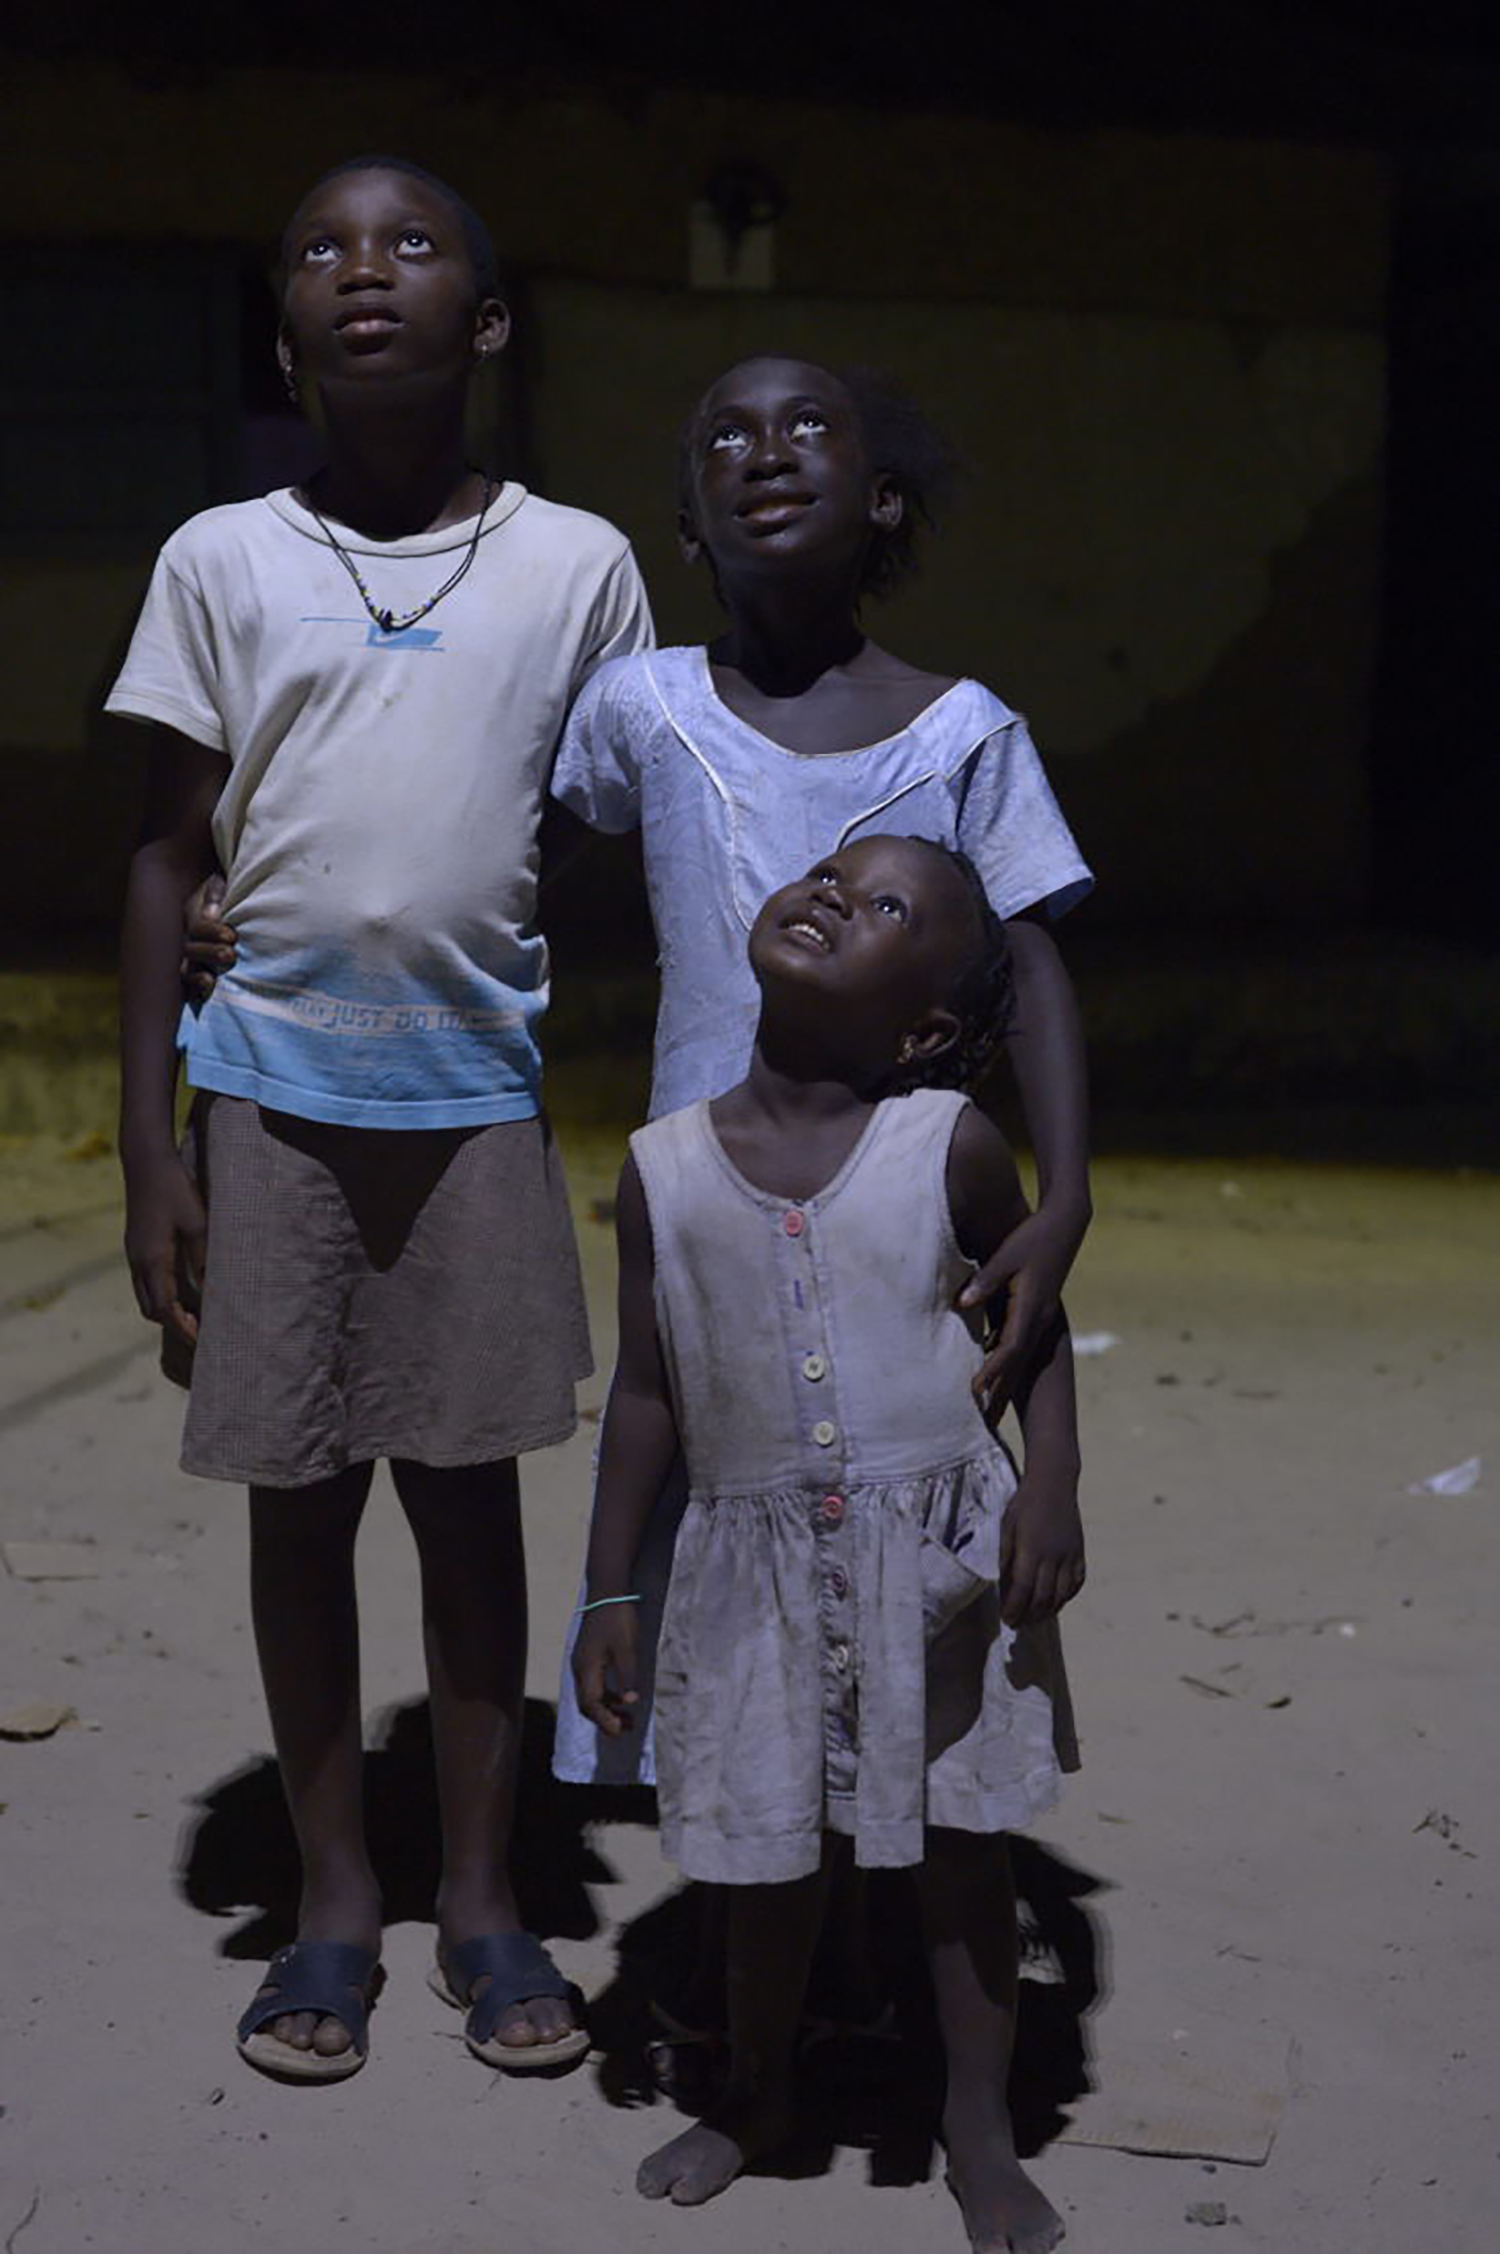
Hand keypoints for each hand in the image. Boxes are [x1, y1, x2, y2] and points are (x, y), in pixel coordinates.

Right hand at [123, 1151, 206, 1344]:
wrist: (145, 1161)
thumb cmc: (175, 1189)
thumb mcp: (198, 1223)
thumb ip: (203, 1257)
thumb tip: (211, 1290)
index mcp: (153, 1260)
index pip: (165, 1309)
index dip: (183, 1329)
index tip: (202, 1342)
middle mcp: (138, 1262)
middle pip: (151, 1309)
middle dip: (173, 1325)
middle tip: (200, 1332)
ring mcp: (133, 1253)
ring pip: (144, 1296)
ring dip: (165, 1310)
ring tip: (193, 1315)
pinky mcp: (135, 1245)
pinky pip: (144, 1281)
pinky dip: (160, 1293)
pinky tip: (181, 1288)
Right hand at [181, 874, 236, 1005]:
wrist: (225, 907)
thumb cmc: (225, 897)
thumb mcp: (218, 887)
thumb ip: (215, 896)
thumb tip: (213, 914)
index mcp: (193, 918)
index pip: (197, 928)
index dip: (212, 931)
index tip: (231, 936)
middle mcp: (188, 940)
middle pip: (190, 951)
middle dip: (209, 953)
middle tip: (230, 955)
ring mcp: (188, 960)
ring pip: (185, 971)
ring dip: (197, 977)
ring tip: (210, 981)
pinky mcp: (192, 979)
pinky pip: (186, 988)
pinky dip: (192, 993)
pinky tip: (204, 995)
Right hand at [572, 1602, 639, 1736]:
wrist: (607, 1592)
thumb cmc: (618, 1619)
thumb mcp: (627, 1648)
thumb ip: (628, 1676)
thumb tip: (631, 1702)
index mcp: (587, 1668)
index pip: (591, 1704)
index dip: (605, 1720)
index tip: (621, 1731)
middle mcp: (580, 1669)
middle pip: (587, 1704)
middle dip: (605, 1720)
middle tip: (627, 1729)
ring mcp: (582, 1663)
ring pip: (590, 1696)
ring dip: (607, 1709)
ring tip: (629, 1719)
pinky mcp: (588, 1658)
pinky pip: (593, 1686)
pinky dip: (607, 1697)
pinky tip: (622, 1698)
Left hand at [961, 1202, 1084, 1415]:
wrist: (1066, 1225)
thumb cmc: (1033, 1237)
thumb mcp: (1006, 1256)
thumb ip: (984, 1280)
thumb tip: (960, 1301)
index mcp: (1031, 1308)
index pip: (1009, 1348)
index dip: (992, 1371)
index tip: (975, 1391)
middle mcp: (1040, 1319)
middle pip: (1017, 1363)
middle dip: (1001, 1391)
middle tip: (985, 1420)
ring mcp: (1042, 1317)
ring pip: (1021, 1357)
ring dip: (1006, 1381)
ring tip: (990, 1407)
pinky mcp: (1039, 1311)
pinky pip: (1022, 1342)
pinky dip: (1008, 1360)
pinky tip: (992, 1369)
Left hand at [999, 1462, 1084, 1628]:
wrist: (1054, 1483)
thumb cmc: (1024, 1504)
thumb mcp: (1007, 1527)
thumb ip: (1005, 1556)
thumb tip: (1003, 1583)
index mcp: (1031, 1549)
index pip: (1023, 1589)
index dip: (1015, 1608)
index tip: (1007, 1619)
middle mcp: (1053, 1556)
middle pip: (1043, 1597)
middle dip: (1029, 1616)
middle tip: (1018, 1625)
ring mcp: (1070, 1555)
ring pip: (1061, 1595)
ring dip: (1048, 1612)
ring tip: (1034, 1619)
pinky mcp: (1080, 1553)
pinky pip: (1076, 1583)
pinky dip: (1066, 1597)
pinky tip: (1056, 1603)